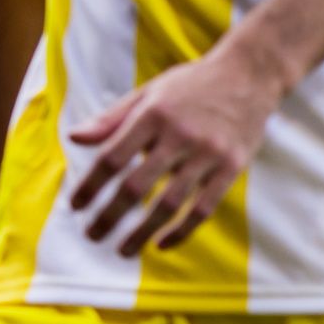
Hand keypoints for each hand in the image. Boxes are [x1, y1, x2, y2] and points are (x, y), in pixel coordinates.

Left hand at [66, 37, 289, 253]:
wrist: (250, 73)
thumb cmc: (193, 84)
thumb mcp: (149, 92)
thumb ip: (112, 118)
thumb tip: (74, 138)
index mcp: (153, 114)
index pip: (112, 158)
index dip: (90, 185)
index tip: (75, 206)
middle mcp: (179, 134)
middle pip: (136, 185)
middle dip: (110, 215)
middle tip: (92, 235)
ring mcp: (208, 153)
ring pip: (169, 203)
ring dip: (142, 231)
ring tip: (124, 249)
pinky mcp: (231, 166)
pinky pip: (203, 208)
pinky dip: (181, 230)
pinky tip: (162, 243)